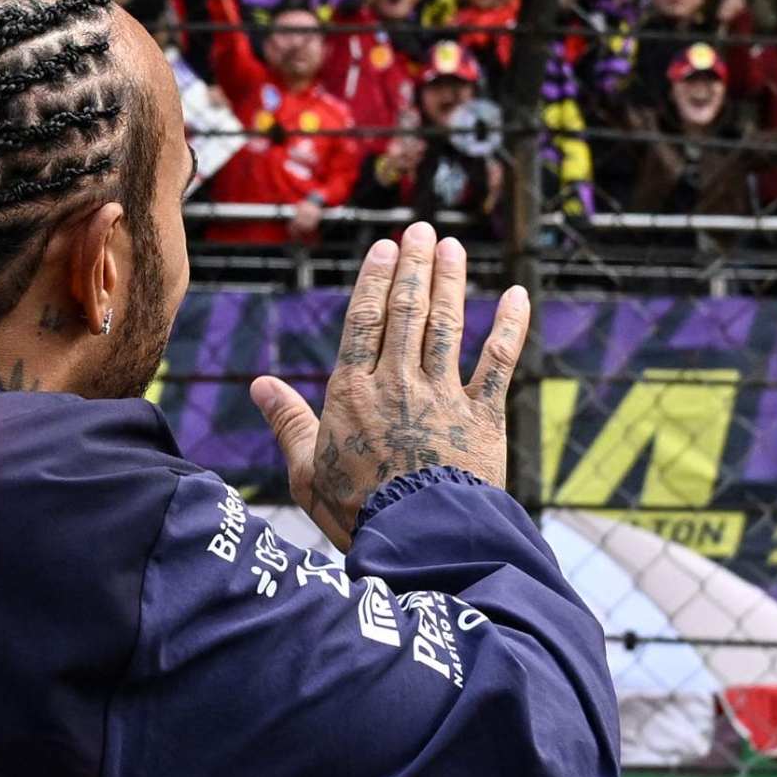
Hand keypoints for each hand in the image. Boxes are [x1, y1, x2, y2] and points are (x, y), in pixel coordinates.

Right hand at [250, 222, 528, 549]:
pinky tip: (518, 294)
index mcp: (353, 393)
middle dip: (415, 266)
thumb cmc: (357, 515)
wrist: (420, 546)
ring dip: (452, 281)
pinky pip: (499, 363)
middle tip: (423, 230)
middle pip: (407, 311)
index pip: (364, 320)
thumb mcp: (307, 472)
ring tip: (454, 246)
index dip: (376, 279)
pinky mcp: (483, 419)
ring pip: (447, 325)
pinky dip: (511, 326)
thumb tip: (258, 385)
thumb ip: (287, 422)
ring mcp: (443, 399)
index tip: (386, 247)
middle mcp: (398, 384)